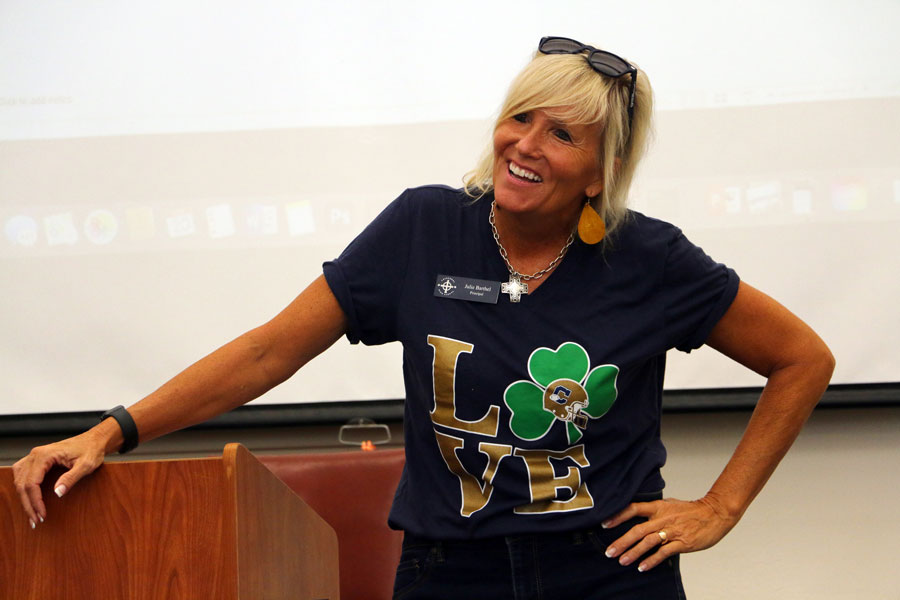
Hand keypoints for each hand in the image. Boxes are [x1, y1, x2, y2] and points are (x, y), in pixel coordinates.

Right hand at [11, 429, 108, 527]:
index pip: (32, 483)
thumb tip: (57, 493)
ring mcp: (34, 457)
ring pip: (19, 481)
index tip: (42, 515)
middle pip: (22, 484)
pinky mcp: (36, 460)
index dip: (35, 502)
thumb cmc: (91, 450)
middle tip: (35, 521)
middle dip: (28, 505)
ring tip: (32, 514)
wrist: (94, 440)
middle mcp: (35, 454)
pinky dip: (23, 489)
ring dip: (24, 499)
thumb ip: (71, 478)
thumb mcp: (86, 465)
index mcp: (45, 455)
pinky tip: (28, 500)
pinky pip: (22, 476)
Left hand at [601, 495, 738, 571]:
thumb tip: (638, 513)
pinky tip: (642, 567)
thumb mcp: (670, 504)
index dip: (618, 516)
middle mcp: (662, 518)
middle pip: (637, 530)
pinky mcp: (682, 543)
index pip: (633, 508)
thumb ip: (654, 510)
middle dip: (622, 542)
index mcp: (658, 507)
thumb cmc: (692, 510)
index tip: (605, 524)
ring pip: (648, 542)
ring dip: (634, 553)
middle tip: (609, 552)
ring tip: (622, 561)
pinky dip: (652, 560)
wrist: (715, 513)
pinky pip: (664, 552)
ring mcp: (672, 531)